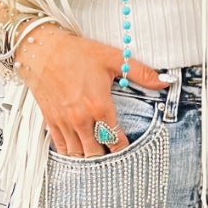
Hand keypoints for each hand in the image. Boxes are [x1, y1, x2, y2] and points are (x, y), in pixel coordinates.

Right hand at [13, 23, 166, 157]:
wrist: (42, 49)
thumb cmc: (77, 53)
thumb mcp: (114, 58)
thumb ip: (142, 73)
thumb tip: (165, 81)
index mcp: (99, 106)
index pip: (116, 141)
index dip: (124, 149)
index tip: (128, 149)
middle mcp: (81, 119)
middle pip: (96, 154)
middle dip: (106, 157)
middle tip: (114, 155)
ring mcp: (64, 122)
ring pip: (78, 155)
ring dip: (89, 157)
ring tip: (98, 154)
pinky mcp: (50, 121)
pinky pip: (61, 149)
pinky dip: (71, 154)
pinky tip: (79, 151)